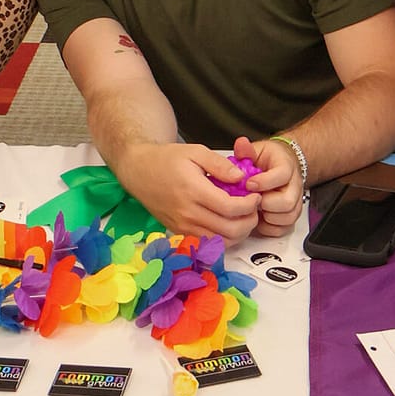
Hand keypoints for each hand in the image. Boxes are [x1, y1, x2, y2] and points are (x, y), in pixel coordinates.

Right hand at [118, 141, 259, 240]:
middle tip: (253, 208)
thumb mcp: (195, 151)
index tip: (255, 196)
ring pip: (220, 242)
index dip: (249, 205)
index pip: (229, 208)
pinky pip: (207, 243)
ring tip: (243, 217)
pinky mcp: (179, 232)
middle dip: (249, 222)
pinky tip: (227, 224)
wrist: (139, 171)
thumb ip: (220, 165)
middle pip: (229, 230)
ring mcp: (182, 226)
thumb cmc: (167, 159)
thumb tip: (241, 178)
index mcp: (193, 190)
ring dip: (239, 233)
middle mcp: (187, 213)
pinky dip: (223, 238)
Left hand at [239, 134, 302, 235]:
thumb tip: (241, 144)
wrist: (281, 167)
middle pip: (287, 202)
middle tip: (251, 200)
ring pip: (287, 217)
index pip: (282, 175)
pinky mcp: (291, 215)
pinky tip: (259, 218)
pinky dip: (269, 227)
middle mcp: (294, 186)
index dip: (264, 182)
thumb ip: (247, 150)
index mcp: (286, 167)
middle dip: (265, 203)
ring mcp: (295, 202)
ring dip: (267, 216)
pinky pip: (284, 228)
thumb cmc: (268, 160)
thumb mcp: (256, 151)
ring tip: (255, 208)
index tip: (248, 184)